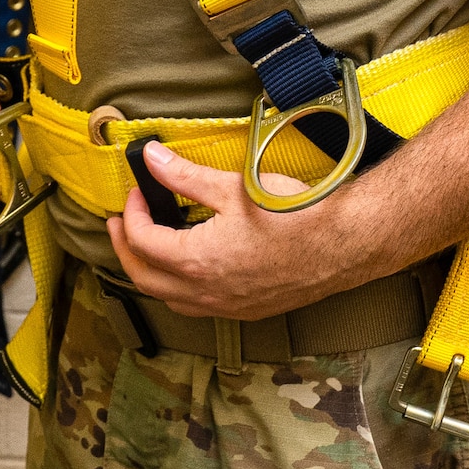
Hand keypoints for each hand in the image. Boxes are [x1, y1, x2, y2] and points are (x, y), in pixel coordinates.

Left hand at [106, 142, 386, 320]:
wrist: (347, 244)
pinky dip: (179, 287)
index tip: (137, 190)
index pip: (141, 241)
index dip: (131, 212)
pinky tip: (189, 265)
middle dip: (125, 248)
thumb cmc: (296, 215)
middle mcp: (208, 293)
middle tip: (121, 222)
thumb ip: (184, 176)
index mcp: (197, 262)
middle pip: (144, 278)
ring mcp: (228, 307)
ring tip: (148, 242)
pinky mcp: (248, 310)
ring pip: (169, 299)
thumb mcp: (233, 187)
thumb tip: (151, 158)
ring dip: (150, 272)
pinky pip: (197, 307)